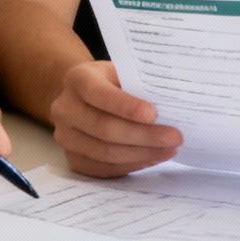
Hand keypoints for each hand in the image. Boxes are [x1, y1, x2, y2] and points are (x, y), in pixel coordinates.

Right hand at [49, 60, 181, 177]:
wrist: (83, 97)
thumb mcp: (121, 72)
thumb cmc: (110, 82)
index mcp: (77, 79)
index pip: (100, 94)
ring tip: (169, 149)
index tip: (154, 114)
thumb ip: (139, 85)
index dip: (126, 106)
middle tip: (174, 138)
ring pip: (106, 153)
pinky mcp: (73, 159)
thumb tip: (172, 107)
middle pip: (105, 129)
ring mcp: (65, 137)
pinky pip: (104, 168)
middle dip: (144, 136)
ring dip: (142, 154)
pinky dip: (132, 165)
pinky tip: (152, 158)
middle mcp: (65, 109)